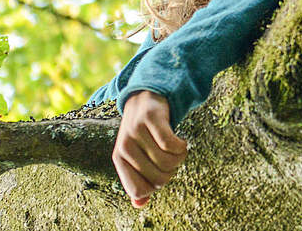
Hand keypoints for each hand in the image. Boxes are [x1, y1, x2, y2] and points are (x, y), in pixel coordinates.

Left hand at [113, 90, 188, 207]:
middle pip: (158, 178)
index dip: (154, 186)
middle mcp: (124, 146)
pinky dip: (182, 147)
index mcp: (119, 159)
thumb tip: (140, 205)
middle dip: (171, 172)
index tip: (160, 173)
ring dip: (180, 158)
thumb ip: (139, 179)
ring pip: (167, 162)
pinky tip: (182, 142)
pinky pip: (171, 144)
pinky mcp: (151, 118)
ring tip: (178, 149)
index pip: (137, 190)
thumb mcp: (137, 155)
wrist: (145, 97)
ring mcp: (136, 131)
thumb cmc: (143, 132)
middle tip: (172, 159)